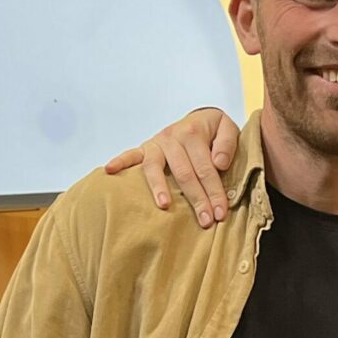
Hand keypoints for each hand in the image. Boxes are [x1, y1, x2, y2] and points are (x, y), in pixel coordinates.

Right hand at [103, 108, 239, 227]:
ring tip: (164, 205)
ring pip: (156, 168)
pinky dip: (119, 161)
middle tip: (205, 221)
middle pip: (184, 173)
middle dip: (196, 199)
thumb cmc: (214, 129)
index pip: (206, 169)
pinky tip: (109, 170)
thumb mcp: (228, 128)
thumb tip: (219, 163)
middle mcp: (173, 137)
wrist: (199, 117)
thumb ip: (227, 144)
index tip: (220, 213)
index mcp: (194, 133)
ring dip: (159, 188)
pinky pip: (130, 155)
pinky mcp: (145, 147)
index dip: (214, 192)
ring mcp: (157, 143)